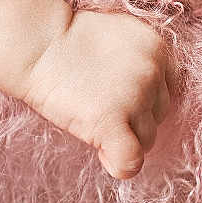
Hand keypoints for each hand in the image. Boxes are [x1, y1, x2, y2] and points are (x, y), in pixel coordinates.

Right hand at [21, 8, 174, 179]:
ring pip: (147, 139)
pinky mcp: (112, 121)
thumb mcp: (117, 37)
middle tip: (95, 104)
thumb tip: (143, 99)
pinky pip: (131, 160)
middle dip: (132, 117)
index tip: (115, 96)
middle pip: (158, 116)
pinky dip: (121, 165)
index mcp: (158, 48)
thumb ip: (139, 61)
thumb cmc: (66, 41)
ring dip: (123, 137)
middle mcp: (153, 72)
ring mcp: (135, 97)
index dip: (142, 99)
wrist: (36, 43)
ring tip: (91, 120)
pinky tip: (104, 155)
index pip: (166, 91)